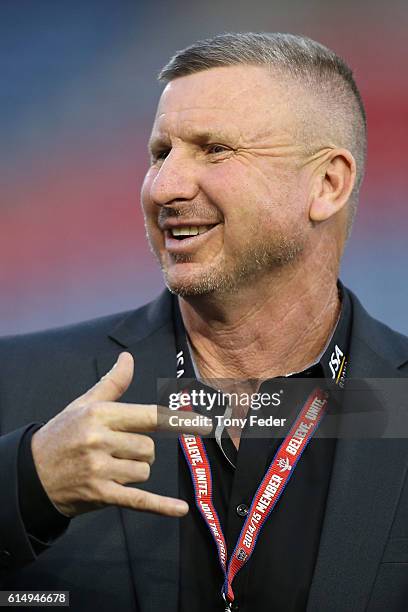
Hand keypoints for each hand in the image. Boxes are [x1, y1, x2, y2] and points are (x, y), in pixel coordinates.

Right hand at [31, 352, 208, 517]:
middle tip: (118, 451)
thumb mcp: (83, 404)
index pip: (148, 416)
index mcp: (100, 415)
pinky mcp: (101, 495)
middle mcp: (100, 440)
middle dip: (141, 451)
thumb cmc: (62, 433)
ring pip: (144, 471)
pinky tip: (180, 509)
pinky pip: (139, 499)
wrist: (31, 473)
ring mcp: (100, 470)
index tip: (204, 423)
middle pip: (148, 448)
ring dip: (135, 471)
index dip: (177, 420)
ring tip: (111, 468)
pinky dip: (161, 506)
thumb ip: (112, 384)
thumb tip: (128, 359)